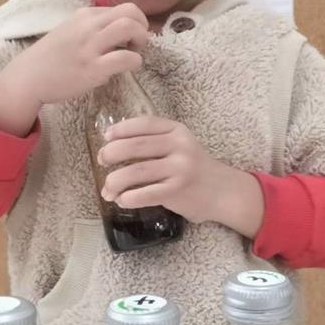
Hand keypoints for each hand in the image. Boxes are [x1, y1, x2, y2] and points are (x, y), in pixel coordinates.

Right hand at [0, 3, 148, 135]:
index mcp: (85, 15)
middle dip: (143, 26)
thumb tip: (117, 32)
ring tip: (135, 53)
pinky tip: (128, 68)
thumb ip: (92, 28)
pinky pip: (126, 58)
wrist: (28, 77)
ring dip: (141, 40)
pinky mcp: (93, 68)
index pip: (122, 8)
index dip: (134, 22)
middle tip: (137, 43)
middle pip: (131, 11)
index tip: (130, 37)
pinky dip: (135, 62)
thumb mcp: (70, 31)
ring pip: (130, 27)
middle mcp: (89, 26)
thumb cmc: (50, 57)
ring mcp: (91, 46)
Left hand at [98, 117, 262, 231]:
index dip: (121, 129)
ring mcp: (179, 168)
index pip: (144, 124)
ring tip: (107, 188)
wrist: (222, 192)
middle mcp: (179, 146)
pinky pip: (145, 193)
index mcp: (177, 130)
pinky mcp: (178, 190)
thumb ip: (154, 142)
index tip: (106, 137)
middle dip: (111, 153)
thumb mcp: (179, 145)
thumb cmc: (194, 168)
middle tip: (101, 161)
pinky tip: (121, 200)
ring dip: (115, 181)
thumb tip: (112, 147)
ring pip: (136, 171)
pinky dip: (128, 198)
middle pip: (135, 146)